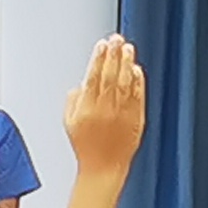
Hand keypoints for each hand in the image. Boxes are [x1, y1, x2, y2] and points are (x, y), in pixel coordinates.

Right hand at [62, 35, 146, 177]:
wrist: (104, 168)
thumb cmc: (86, 147)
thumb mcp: (69, 123)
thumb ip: (73, 101)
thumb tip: (80, 85)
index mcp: (87, 108)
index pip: (93, 76)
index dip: (98, 58)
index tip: (101, 45)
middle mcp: (105, 109)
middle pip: (110, 75)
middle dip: (113, 54)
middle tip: (116, 39)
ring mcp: (122, 113)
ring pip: (126, 82)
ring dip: (127, 62)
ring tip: (128, 48)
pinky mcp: (136, 117)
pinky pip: (138, 95)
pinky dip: (138, 81)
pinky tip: (136, 69)